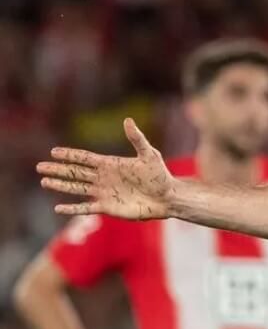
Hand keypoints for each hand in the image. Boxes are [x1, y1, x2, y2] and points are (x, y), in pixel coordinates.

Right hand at [37, 118, 173, 219]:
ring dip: (60, 185)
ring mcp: (104, 192)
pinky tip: (58, 208)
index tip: (53, 152)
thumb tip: (128, 120)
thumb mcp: (149, 155)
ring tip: (44, 181)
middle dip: (58, 169)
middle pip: (76, 172)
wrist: (167, 197)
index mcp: (110, 164)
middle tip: (40, 166)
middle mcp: (103, 178)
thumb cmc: (160, 175)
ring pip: (77, 188)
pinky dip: (72, 209)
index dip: (69, 155)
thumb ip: (137, 138)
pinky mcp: (107, 207)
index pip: (85, 158)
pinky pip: (86, 208)